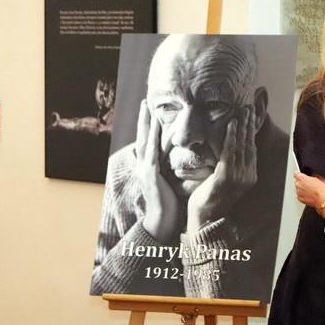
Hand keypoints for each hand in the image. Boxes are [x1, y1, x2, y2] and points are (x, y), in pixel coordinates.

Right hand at [136, 100, 179, 241]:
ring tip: (145, 108)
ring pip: (143, 142)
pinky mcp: (150, 176)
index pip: (147, 142)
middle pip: (141, 137)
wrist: (162, 221)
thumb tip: (182, 160)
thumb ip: (172, 169)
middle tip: (144, 102)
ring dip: (144, 124)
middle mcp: (143, 166)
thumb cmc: (170, 204)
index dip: (148, 126)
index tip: (150, 111)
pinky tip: (152, 131)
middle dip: (143, 119)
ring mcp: (145, 170)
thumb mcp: (170, 182)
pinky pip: (150, 155)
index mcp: (148, 167)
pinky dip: (150, 141)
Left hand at [187, 106, 257, 232]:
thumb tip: (228, 147)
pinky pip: (230, 152)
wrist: (205, 217)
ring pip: (242, 145)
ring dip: (242, 126)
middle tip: (249, 107)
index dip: (251, 131)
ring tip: (242, 110)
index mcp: (249, 176)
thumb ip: (230, 164)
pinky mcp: (227, 177)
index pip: (252, 148)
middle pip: (250, 144)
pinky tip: (232, 123)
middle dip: (250, 124)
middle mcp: (248, 176)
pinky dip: (231, 136)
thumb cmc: (210, 197)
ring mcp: (239, 177)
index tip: (251, 115)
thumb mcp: (225, 178)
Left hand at [294, 172, 324, 209]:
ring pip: (299, 189)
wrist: (322, 199)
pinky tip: (310, 195)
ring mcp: (298, 192)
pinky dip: (304, 195)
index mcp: (301, 178)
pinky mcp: (299, 198)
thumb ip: (311, 176)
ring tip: (311, 191)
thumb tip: (310, 177)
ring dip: (303, 189)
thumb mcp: (317, 178)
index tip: (301, 175)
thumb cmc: (320, 189)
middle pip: (298, 182)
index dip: (299, 174)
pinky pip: (300, 195)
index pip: (296, 174)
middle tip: (310, 185)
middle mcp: (298, 185)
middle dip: (302, 183)